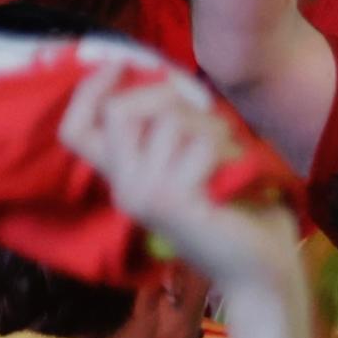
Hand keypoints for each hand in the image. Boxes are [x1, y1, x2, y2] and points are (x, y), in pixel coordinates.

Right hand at [55, 62, 296, 304]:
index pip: (75, 131)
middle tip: (207, 122)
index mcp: (124, 180)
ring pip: (166, 120)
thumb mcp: (190, 166)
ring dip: (210, 125)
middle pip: (121, 110)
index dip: (88, 91)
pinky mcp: (173, 199)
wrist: (261, 272)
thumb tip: (156, 79)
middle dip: (168, 99)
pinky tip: (238, 172)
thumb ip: (166, 130)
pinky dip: (227, 148)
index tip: (120, 65)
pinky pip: (197, 141)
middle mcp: (124, 188)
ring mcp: (144, 194)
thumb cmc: (236, 212)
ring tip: (229, 154)